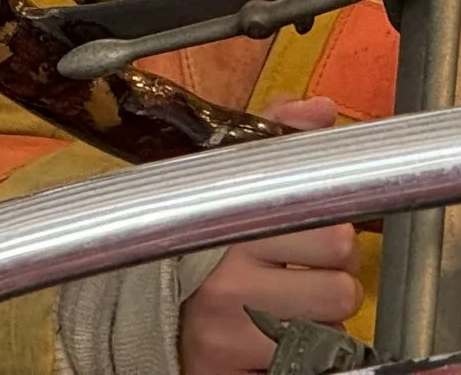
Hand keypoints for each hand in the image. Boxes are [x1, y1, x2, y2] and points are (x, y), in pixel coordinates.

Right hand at [178, 97, 359, 374]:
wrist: (120, 309)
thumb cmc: (185, 241)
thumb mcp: (220, 177)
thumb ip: (274, 137)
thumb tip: (320, 111)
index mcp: (231, 230)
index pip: (332, 235)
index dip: (335, 236)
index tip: (318, 233)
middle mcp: (228, 286)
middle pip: (340, 286)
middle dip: (332, 280)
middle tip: (303, 274)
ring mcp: (228, 337)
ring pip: (330, 331)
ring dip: (319, 320)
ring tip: (287, 305)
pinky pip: (302, 364)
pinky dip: (301, 354)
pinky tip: (274, 335)